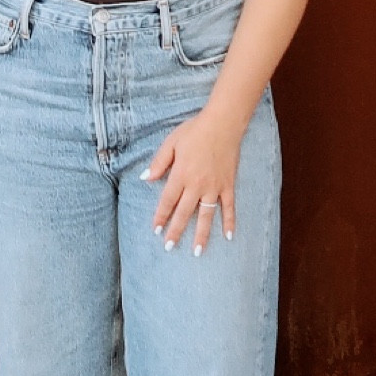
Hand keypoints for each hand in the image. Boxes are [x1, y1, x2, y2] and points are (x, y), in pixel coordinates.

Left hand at [141, 110, 242, 255]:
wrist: (222, 124)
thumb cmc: (194, 131)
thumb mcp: (171, 143)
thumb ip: (158, 162)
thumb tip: (145, 178)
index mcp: (181, 174)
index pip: (168, 200)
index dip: (161, 216)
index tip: (155, 229)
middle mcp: (197, 184)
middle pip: (184, 212)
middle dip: (176, 231)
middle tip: (169, 246)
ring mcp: (214, 187)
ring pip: (206, 215)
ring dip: (202, 235)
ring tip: (197, 252)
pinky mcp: (228, 185)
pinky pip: (229, 207)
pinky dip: (229, 222)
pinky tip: (229, 236)